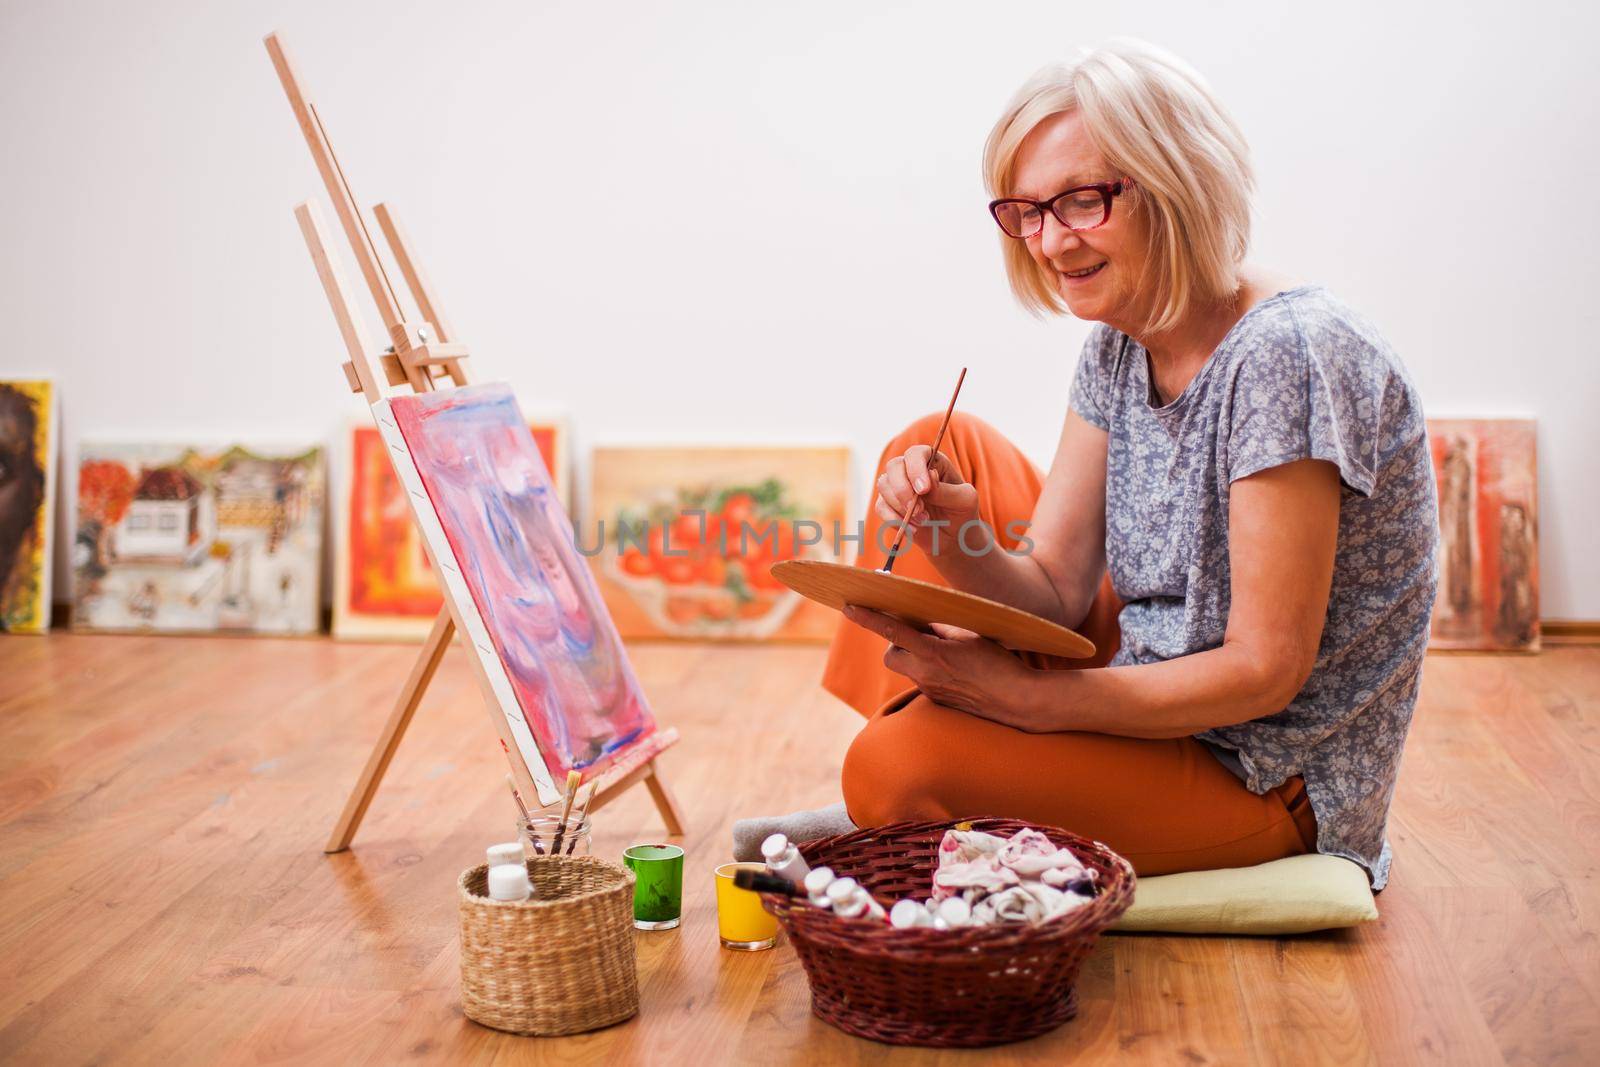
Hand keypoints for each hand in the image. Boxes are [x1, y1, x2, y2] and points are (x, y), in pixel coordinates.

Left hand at [842, 605, 1038, 729]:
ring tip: (942, 652)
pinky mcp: (938, 702)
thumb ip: (941, 630)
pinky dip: (931, 670)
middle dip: (896, 643)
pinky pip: (923, 680)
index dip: (867, 618)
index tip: (849, 607)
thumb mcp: (970, 637)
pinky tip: (956, 671)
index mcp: (932, 653)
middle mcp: (925, 674)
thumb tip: (924, 626)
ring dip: (915, 656)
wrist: (1017, 701)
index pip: (891, 630)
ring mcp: (930, 690)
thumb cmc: (998, 664)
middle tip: (920, 635)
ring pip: (907, 668)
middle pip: (891, 654)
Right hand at [874, 446, 979, 558]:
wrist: (953, 538)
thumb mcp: (964, 501)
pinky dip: (894, 519)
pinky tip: (914, 529)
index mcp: (933, 461)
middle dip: (903, 490)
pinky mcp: (889, 505)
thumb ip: (946, 490)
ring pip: (884, 485)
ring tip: (923, 520)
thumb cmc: (961, 514)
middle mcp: (911, 470)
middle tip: (919, 510)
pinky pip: (880, 506)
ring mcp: (898, 486)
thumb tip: (929, 476)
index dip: (916, 468)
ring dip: (901, 506)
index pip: (916, 453)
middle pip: (894, 466)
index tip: (923, 490)